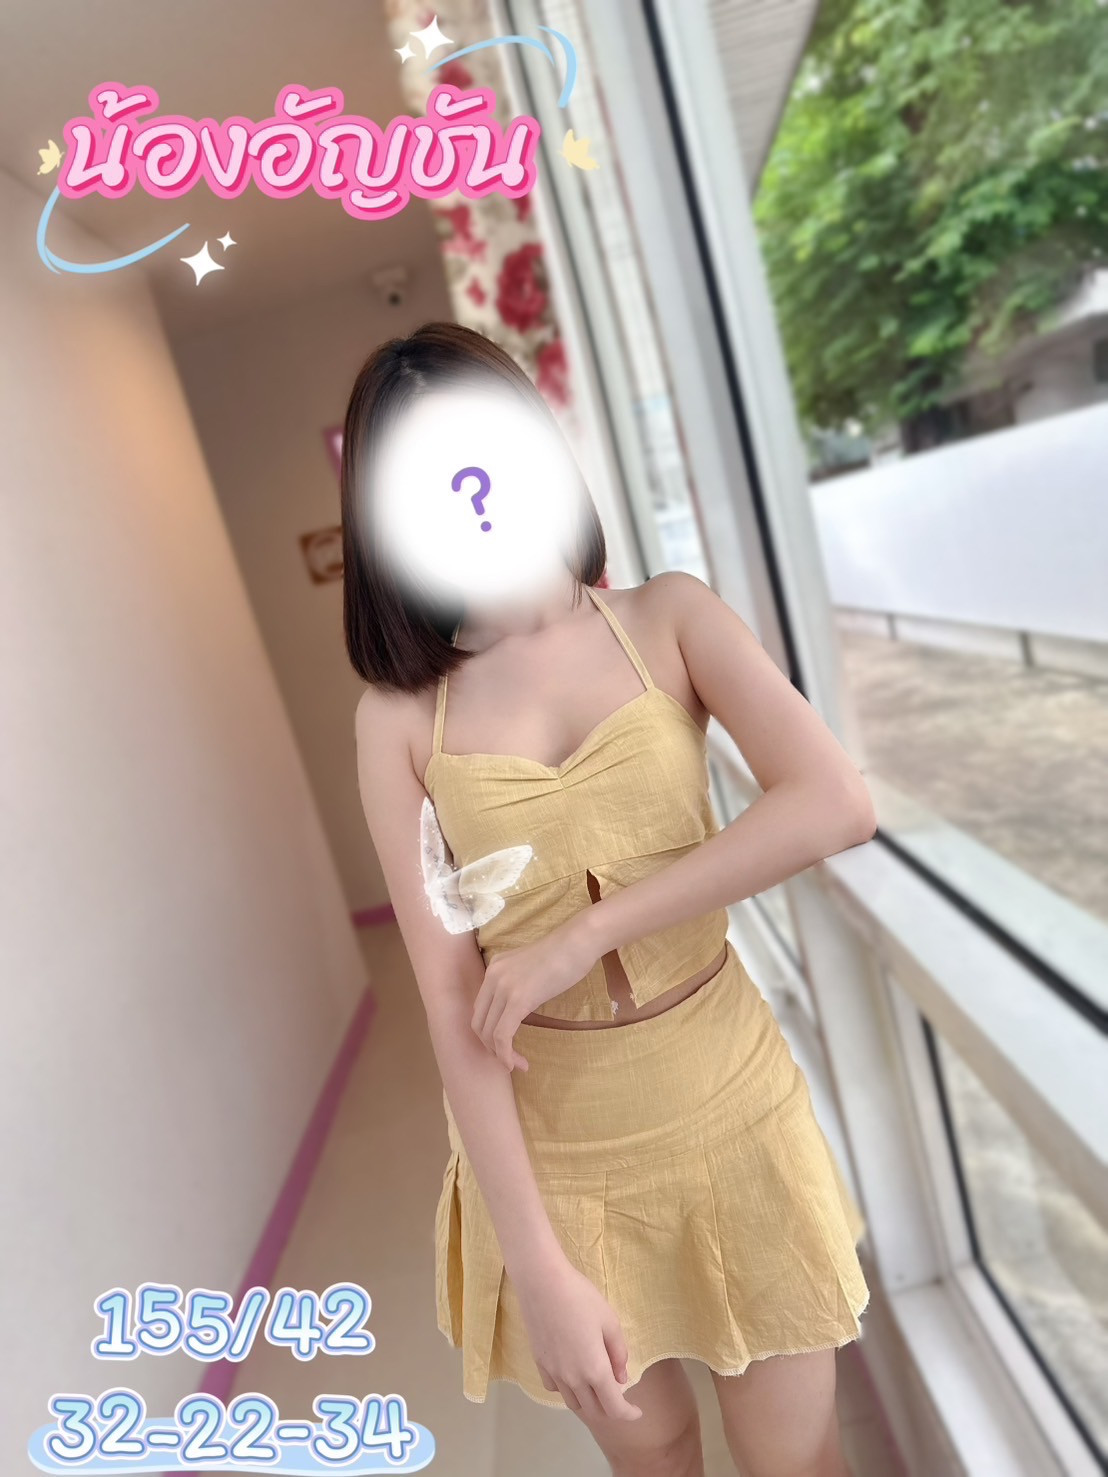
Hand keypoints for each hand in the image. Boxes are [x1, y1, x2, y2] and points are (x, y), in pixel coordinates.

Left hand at [471, 916, 599, 1070]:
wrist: (577, 942)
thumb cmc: (563, 955)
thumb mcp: (530, 968)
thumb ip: (518, 984)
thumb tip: (518, 1008)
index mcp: (493, 969)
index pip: (480, 1010)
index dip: (488, 1034)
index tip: (506, 1047)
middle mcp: (492, 977)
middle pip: (478, 1023)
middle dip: (491, 1048)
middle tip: (510, 1060)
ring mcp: (502, 987)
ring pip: (488, 1033)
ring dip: (501, 1055)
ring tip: (518, 1064)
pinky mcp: (517, 999)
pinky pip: (502, 1035)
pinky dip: (506, 1054)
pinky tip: (516, 1063)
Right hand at [513, 1256, 641, 1420]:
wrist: (542, 1283)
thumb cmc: (581, 1297)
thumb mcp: (610, 1321)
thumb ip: (618, 1353)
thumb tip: (621, 1378)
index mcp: (595, 1370)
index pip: (614, 1408)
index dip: (628, 1414)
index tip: (637, 1412)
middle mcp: (573, 1378)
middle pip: (593, 1410)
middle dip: (609, 1409)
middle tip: (619, 1396)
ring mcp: (554, 1372)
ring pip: (573, 1402)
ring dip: (588, 1401)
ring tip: (596, 1385)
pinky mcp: (539, 1363)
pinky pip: (555, 1388)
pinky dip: (567, 1389)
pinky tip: (572, 1373)